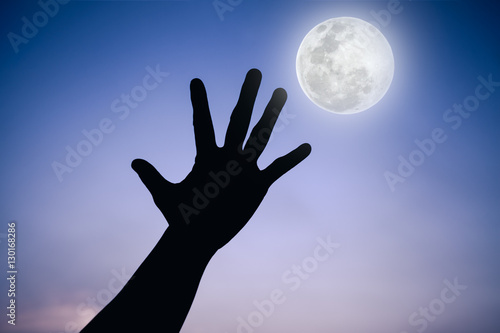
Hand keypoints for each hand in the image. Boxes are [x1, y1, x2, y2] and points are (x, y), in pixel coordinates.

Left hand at [132, 69, 310, 251]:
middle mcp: (226, 157)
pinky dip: (291, 159)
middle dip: (246, 96)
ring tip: (281, 92)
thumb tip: (134, 161)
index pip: (202, 124)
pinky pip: (277, 168)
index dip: (199, 103)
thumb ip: (153, 178)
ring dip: (271, 116)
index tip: (196, 80)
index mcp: (205, 156)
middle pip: (238, 121)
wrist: (199, 237)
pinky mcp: (257, 186)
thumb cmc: (180, 217)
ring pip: (260, 137)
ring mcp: (244, 169)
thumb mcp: (166, 197)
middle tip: (254, 72)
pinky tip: (306, 147)